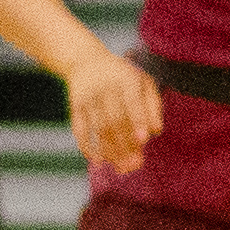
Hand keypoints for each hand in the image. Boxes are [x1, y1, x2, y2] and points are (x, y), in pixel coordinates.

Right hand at [65, 47, 165, 172]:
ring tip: (120, 167)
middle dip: (124, 144)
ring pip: (98, 128)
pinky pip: (79, 128)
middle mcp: (105, 88)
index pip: (132, 102)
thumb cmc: (124, 76)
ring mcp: (88, 97)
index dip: (138, 121)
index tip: (143, 140)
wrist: (86, 61)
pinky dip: (87, 145)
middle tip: (134, 164)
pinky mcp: (75, 106)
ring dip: (108, 150)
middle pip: (115, 120)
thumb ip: (152, 105)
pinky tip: (97, 160)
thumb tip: (155, 132)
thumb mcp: (143, 82)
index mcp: (127, 79)